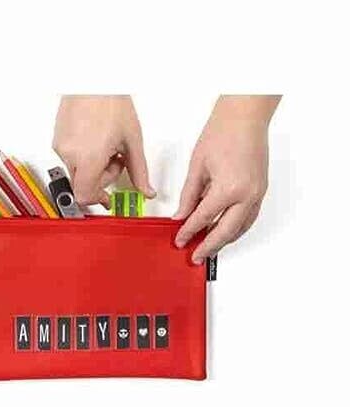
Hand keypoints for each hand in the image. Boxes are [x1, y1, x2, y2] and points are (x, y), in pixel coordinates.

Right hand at [53, 95, 155, 207]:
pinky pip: (70, 158)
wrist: (93, 77)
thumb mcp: (132, 141)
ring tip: (106, 145)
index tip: (107, 199)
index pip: (85, 195)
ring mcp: (60, 146)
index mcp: (88, 158)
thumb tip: (146, 190)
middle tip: (116, 160)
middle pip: (83, 184)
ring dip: (93, 167)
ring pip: (77, 171)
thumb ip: (139, 171)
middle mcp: (70, 154)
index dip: (97, 200)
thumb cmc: (110, 102)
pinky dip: (84, 157)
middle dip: (102, 179)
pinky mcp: (57, 138)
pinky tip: (96, 140)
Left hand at [173, 95, 280, 263]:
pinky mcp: (261, 190)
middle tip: (196, 257)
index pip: (203, 218)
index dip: (188, 231)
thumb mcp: (197, 167)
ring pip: (240, 228)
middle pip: (225, 232)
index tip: (180, 240)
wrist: (245, 116)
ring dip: (224, 240)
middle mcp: (247, 195)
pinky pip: (249, 218)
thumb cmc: (222, 133)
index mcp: (228, 189)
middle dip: (209, 246)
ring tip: (209, 248)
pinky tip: (224, 231)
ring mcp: (257, 194)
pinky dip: (236, 228)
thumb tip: (181, 216)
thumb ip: (189, 196)